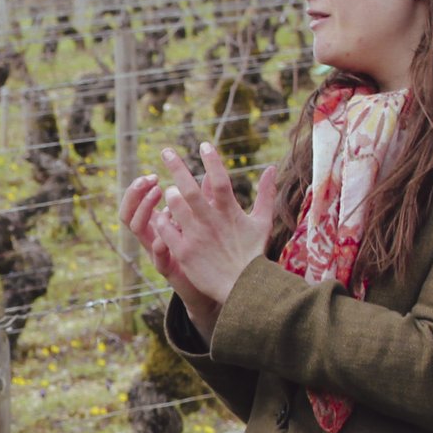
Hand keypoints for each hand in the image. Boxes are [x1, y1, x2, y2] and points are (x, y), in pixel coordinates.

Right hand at [122, 170, 209, 336]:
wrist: (211, 287)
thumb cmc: (205, 251)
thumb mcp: (204, 221)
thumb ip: (204, 200)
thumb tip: (210, 173)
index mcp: (157, 224)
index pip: (136, 203)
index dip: (139, 188)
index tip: (152, 176)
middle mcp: (152, 237)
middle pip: (128, 213)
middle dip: (135, 194)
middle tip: (150, 180)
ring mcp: (156, 253)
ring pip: (137, 230)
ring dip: (145, 209)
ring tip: (159, 194)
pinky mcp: (167, 269)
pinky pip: (157, 257)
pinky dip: (159, 244)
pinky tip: (166, 233)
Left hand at [141, 146, 279, 340]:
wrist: (243, 288)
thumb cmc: (252, 253)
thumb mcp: (262, 222)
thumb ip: (266, 194)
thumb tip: (272, 168)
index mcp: (229, 212)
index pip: (221, 179)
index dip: (212, 160)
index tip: (204, 144)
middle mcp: (211, 221)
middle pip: (191, 189)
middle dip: (177, 167)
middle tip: (166, 151)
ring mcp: (196, 237)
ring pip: (177, 208)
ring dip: (171, 195)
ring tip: (167, 188)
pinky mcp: (184, 252)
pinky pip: (168, 231)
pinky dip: (163, 220)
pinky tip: (160, 215)